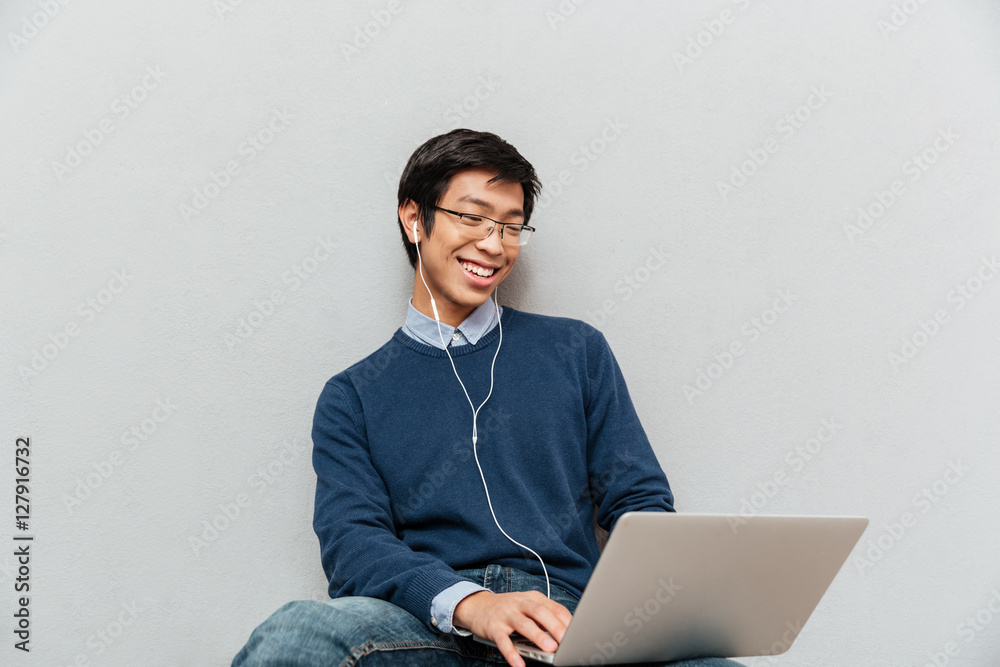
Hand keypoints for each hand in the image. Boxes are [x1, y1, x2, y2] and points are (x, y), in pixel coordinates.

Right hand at [453, 590, 572, 666]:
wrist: (477, 605)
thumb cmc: (508, 609)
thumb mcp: (527, 607)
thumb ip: (544, 618)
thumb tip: (564, 635)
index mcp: (532, 598)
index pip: (553, 607)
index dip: (566, 620)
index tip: (577, 633)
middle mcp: (520, 603)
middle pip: (540, 612)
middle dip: (555, 626)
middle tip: (566, 640)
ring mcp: (506, 614)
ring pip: (523, 624)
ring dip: (538, 636)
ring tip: (549, 649)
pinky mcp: (493, 627)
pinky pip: (503, 641)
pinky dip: (512, 654)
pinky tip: (519, 664)